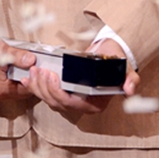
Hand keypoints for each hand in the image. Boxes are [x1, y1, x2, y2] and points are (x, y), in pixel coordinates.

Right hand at [0, 30, 35, 104]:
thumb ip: (17, 56)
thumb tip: (31, 60)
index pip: (25, 90)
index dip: (33, 78)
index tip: (38, 68)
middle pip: (16, 91)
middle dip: (24, 78)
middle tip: (29, 64)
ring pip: (6, 89)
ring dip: (13, 78)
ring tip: (15, 63)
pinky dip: (3, 79)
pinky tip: (2, 66)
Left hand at [20, 38, 139, 115]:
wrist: (111, 53)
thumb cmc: (117, 61)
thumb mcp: (126, 69)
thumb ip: (130, 80)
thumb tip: (130, 90)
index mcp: (95, 103)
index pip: (72, 103)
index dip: (58, 93)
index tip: (51, 76)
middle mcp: (82, 105)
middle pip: (57, 102)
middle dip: (44, 88)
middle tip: (39, 71)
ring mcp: (72, 99)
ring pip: (49, 99)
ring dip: (38, 87)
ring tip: (32, 72)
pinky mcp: (64, 91)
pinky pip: (47, 93)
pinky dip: (36, 87)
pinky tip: (28, 79)